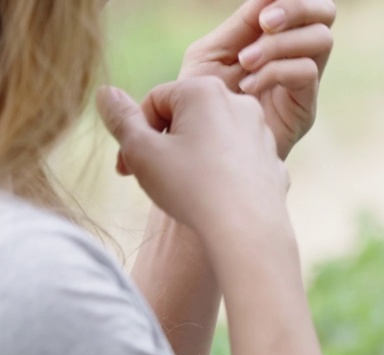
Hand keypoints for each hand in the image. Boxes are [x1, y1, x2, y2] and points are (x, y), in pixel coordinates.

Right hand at [96, 79, 289, 242]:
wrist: (247, 230)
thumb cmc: (191, 187)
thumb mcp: (140, 150)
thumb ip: (119, 118)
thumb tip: (106, 93)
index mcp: (205, 90)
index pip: (154, 102)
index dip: (134, 134)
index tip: (127, 167)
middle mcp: (241, 103)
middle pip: (186, 118)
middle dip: (163, 145)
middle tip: (150, 178)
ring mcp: (262, 134)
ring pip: (212, 140)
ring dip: (191, 159)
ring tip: (183, 190)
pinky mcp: (273, 162)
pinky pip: (236, 164)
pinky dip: (221, 176)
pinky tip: (213, 200)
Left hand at [179, 0, 335, 158]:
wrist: (203, 146)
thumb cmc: (203, 100)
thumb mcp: (213, 53)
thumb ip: (239, 25)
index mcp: (274, 35)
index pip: (304, 2)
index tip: (262, 9)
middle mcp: (296, 53)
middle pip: (326, 13)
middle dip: (297, 8)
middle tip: (265, 23)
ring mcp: (305, 81)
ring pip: (321, 39)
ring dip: (279, 45)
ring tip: (246, 62)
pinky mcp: (306, 106)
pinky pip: (306, 72)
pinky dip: (275, 72)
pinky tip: (249, 87)